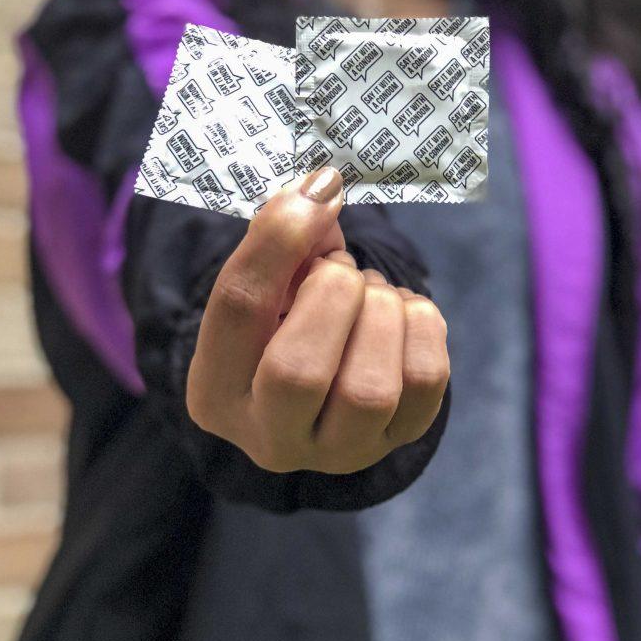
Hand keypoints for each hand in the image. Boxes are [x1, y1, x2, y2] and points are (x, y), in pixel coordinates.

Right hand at [186, 168, 449, 474]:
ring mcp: (339, 452)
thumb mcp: (269, 280)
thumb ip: (286, 237)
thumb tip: (322, 190)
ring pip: (370, 389)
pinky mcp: (398, 441)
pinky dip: (419, 326)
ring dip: (380, 311)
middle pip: (298, 372)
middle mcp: (270, 440)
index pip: (238, 310)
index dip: (281, 239)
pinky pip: (426, 381)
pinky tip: (399, 315)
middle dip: (333, 295)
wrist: (331, 378)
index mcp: (214, 394)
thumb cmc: (287, 318)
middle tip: (342, 270)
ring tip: (370, 294)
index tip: (319, 189)